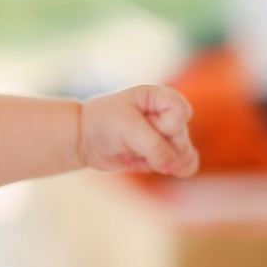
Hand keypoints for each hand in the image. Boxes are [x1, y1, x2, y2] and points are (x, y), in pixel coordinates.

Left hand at [79, 84, 197, 176]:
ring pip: (182, 156)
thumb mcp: (127, 128)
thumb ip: (154, 146)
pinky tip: (137, 162)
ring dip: (155, 160)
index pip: (182, 112)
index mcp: (159, 97)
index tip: (141, 121)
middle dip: (156, 146)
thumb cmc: (103, 122)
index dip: (165, 124)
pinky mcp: (164, 153)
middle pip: (182, 138)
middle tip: (129, 139)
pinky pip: (180, 167)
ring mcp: (167, 135)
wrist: (83, 139)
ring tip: (131, 150)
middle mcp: (167, 115)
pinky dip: (161, 169)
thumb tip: (173, 167)